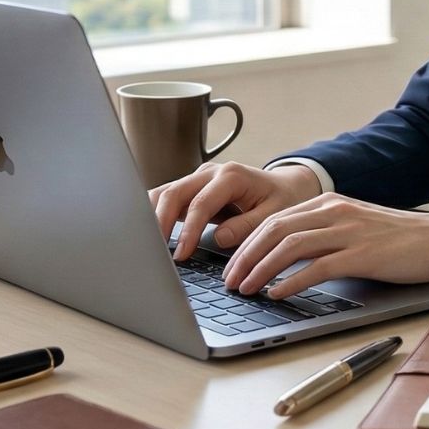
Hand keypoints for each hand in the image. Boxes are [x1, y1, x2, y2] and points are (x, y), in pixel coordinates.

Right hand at [150, 161, 322, 261]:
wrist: (285, 186)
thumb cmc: (282, 200)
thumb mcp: (275, 214)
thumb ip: (248, 225)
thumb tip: (219, 238)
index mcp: (231, 176)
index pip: (201, 203)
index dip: (189, 231)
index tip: (181, 256)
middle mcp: (210, 173)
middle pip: (174, 193)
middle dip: (160, 222)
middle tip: (154, 252)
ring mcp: (198, 178)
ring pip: (165, 193)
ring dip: (151, 216)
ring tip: (144, 244)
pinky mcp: (192, 188)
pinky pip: (167, 198)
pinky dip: (154, 213)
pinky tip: (146, 233)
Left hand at [220, 194, 428, 298]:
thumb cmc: (398, 240)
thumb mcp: (353, 226)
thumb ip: (322, 234)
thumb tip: (284, 259)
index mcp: (329, 203)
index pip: (274, 219)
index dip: (247, 243)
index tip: (232, 265)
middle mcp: (334, 212)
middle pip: (274, 229)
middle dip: (245, 256)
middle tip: (229, 281)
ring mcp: (348, 232)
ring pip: (290, 246)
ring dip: (261, 269)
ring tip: (245, 289)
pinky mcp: (362, 254)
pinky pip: (317, 267)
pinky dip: (292, 281)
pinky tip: (277, 294)